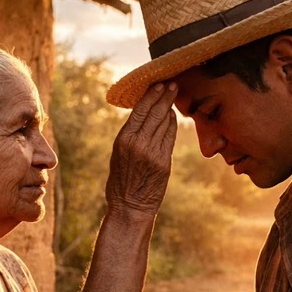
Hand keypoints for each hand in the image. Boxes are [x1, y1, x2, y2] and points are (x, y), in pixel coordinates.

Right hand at [105, 82, 177, 215]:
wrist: (130, 207)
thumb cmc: (121, 182)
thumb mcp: (118, 155)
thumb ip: (131, 136)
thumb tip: (144, 117)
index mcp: (123, 139)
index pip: (140, 111)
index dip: (151, 96)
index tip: (158, 84)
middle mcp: (138, 143)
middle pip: (155, 113)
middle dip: (165, 96)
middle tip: (172, 84)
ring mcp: (153, 153)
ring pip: (164, 123)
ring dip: (169, 108)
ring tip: (173, 95)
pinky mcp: (164, 162)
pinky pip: (170, 137)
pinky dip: (172, 125)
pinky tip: (173, 116)